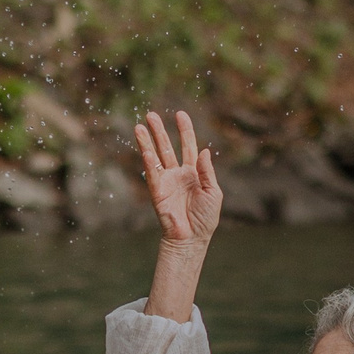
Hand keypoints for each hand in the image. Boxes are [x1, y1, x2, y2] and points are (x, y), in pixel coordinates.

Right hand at [134, 110, 221, 246]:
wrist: (192, 238)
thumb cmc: (205, 218)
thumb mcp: (213, 192)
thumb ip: (208, 171)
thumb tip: (204, 150)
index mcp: (194, 172)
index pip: (188, 146)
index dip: (184, 130)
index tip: (180, 114)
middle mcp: (178, 174)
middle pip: (167, 147)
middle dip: (160, 131)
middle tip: (151, 115)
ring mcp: (166, 181)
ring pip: (156, 157)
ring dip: (148, 141)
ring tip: (140, 126)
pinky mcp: (157, 191)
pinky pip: (152, 172)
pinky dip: (148, 160)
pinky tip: (145, 147)